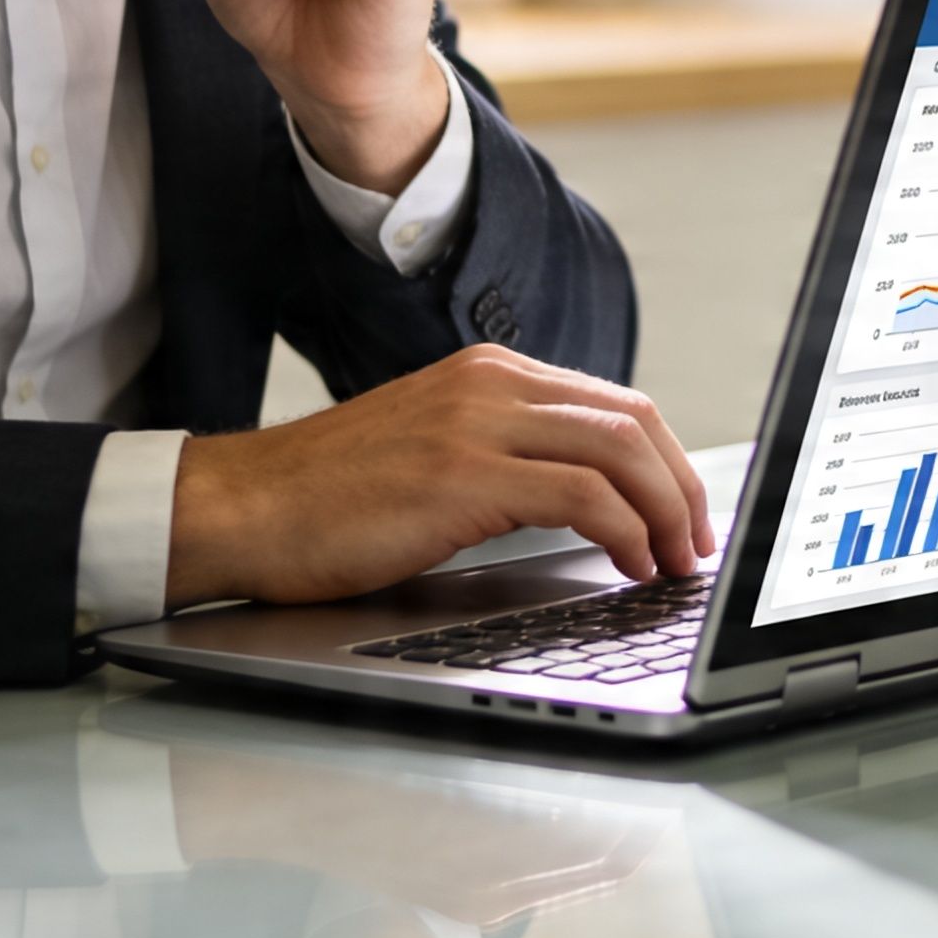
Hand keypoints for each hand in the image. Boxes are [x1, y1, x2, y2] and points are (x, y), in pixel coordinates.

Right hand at [164, 346, 716, 608]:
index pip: (615, 403)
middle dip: (682, 487)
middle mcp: (491, 383)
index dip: (667, 462)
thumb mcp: (433, 454)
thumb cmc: (326, 499)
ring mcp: (477, 423)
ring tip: (672, 564)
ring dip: (666, 513)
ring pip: (621, 449)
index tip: (686, 514)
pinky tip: (628, 564)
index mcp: (489, 373)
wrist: (240, 508)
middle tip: (696, 545)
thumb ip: (505, 455)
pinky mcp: (462, 475)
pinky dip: (626, 531)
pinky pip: (582, 494)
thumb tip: (587, 501)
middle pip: (634, 420)